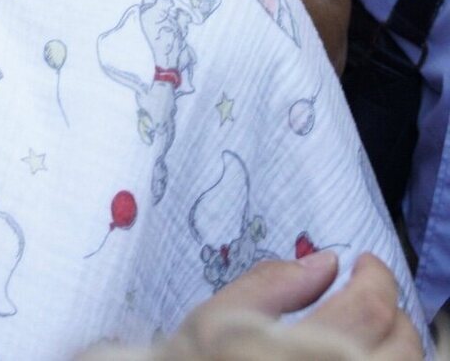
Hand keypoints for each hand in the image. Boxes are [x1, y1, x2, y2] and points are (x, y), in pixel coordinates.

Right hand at [154, 252, 420, 360]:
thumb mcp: (212, 320)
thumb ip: (267, 285)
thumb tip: (324, 262)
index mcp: (296, 355)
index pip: (368, 311)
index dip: (375, 278)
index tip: (363, 261)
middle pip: (401, 347)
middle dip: (393, 310)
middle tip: (368, 291)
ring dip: (397, 343)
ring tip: (368, 325)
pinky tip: (361, 353)